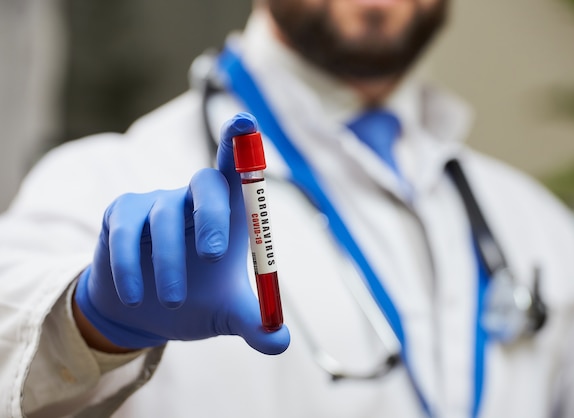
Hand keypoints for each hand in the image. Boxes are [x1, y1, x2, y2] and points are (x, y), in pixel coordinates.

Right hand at [74, 113, 289, 354]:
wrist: (142, 313)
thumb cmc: (193, 301)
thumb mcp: (227, 315)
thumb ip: (254, 324)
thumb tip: (280, 343)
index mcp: (228, 214)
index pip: (237, 170)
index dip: (240, 144)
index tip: (244, 120)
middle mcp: (193, 199)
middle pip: (206, 183)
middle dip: (211, 216)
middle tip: (214, 255)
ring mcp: (155, 204)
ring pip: (163, 217)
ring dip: (168, 263)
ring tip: (170, 301)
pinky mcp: (120, 216)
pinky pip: (124, 234)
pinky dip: (131, 267)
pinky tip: (137, 295)